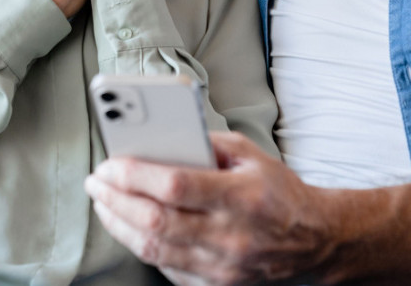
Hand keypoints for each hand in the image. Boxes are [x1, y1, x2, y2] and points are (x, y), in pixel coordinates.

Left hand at [84, 132, 332, 284]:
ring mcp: (222, 265)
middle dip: (116, 199)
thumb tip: (160, 139)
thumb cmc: (280, 193)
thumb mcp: (251, 155)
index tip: (110, 164)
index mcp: (241, 196)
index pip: (175, 186)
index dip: (135, 175)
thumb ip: (207, 144)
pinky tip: (131, 227)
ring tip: (105, 203)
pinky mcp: (216, 284)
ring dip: (120, 224)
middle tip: (97, 182)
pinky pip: (167, 268)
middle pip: (155, 220)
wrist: (314, 241)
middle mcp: (230, 234)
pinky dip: (143, 246)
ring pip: (154, 249)